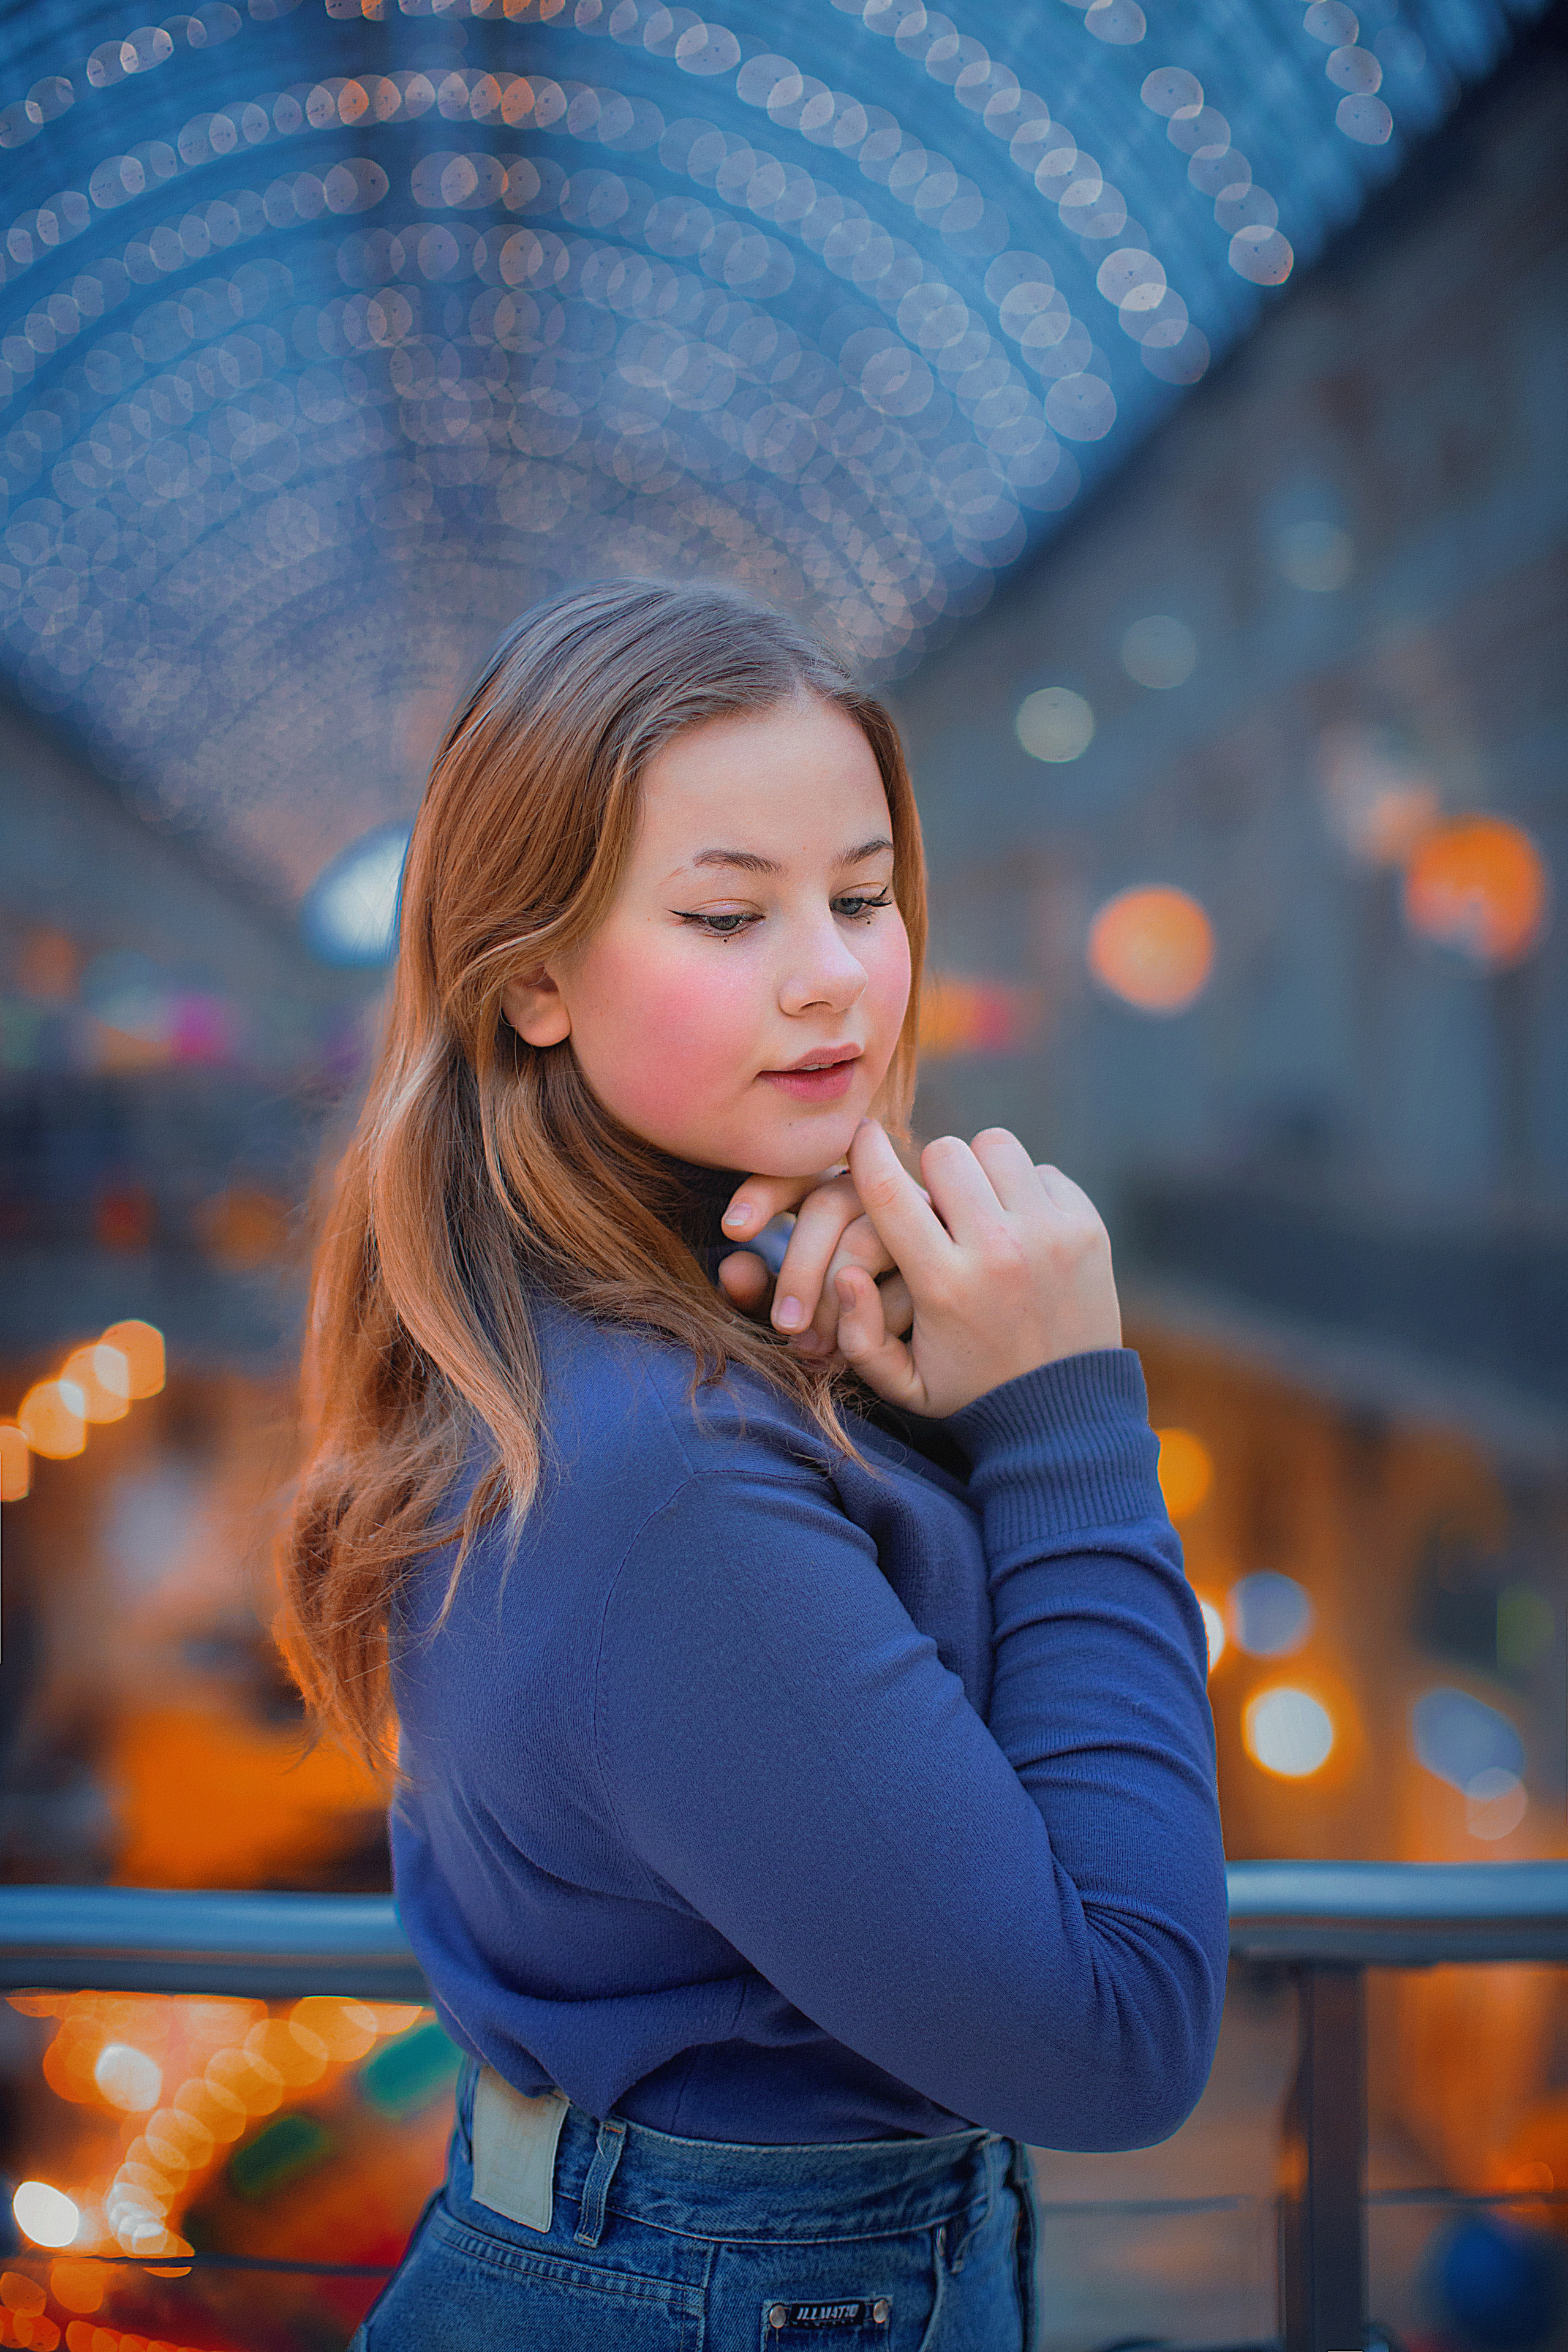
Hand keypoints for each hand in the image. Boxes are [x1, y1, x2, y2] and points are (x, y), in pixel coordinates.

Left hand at [716, 1169, 912, 1361]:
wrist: (920, 1352)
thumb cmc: (838, 1320)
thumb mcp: (791, 1307)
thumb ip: (758, 1290)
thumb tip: (732, 1270)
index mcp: (829, 1194)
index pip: (792, 1175)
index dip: (762, 1196)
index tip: (732, 1231)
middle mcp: (873, 1195)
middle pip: (829, 1204)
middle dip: (799, 1268)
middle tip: (785, 1325)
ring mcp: (915, 1219)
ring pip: (866, 1240)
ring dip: (833, 1297)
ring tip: (814, 1347)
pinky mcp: (943, 1257)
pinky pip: (907, 1283)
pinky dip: (875, 1320)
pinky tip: (856, 1348)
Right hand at [832, 1121, 1121, 1418]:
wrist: (1066, 1413)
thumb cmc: (972, 1390)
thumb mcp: (903, 1384)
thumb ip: (858, 1335)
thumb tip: (844, 1274)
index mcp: (944, 1286)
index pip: (889, 1193)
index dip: (866, 1152)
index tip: (861, 1134)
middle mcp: (997, 1253)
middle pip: (945, 1152)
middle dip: (932, 1170)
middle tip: (940, 1204)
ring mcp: (1049, 1236)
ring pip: (996, 1146)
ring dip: (981, 1170)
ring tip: (982, 1209)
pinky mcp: (1088, 1228)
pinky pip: (1044, 1170)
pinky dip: (1028, 1191)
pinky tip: (1025, 1229)